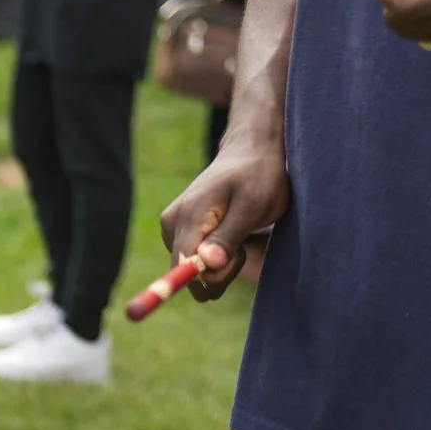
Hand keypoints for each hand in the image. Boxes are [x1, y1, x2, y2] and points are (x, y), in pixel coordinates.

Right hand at [159, 131, 289, 303]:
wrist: (250, 152)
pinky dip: (217, 259)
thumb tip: (206, 264)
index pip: (185, 269)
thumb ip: (228, 236)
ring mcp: (172, 228)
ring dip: (221, 265)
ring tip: (239, 234)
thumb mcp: (253, 205)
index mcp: (188, 216)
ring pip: (194, 273)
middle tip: (243, 244)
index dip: (214, 275)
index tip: (238, 255)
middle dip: (221, 271)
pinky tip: (230, 234)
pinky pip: (195, 264)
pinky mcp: (178, 233)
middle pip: (188, 276)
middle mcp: (172, 223)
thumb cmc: (258, 176)